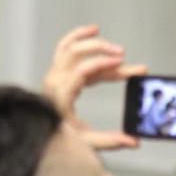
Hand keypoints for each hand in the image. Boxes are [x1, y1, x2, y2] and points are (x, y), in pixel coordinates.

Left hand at [42, 24, 146, 149]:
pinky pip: (66, 51)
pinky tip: (92, 32)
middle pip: (75, 54)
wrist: (42, 141)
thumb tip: (134, 141)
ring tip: (113, 44)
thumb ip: (110, 141)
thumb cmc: (59, 141)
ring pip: (71, 49)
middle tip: (122, 55)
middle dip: (101, 50)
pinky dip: (77, 38)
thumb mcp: (86, 143)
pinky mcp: (59, 76)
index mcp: (59, 96)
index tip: (121, 63)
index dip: (103, 64)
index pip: (81, 70)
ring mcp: (54, 77)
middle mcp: (54, 82)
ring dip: (93, 44)